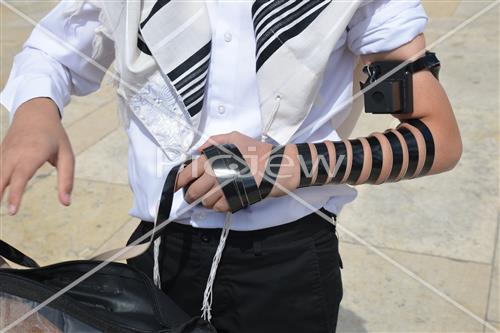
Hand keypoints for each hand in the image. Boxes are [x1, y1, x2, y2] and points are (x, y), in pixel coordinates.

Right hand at [1, 98, 74, 214]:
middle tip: (1, 214)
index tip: (12, 211)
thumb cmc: (55, 136)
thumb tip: (66, 203)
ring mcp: (5, 152)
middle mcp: (15, 154)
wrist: (35, 112)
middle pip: (2, 177)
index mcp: (33, 154)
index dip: (15, 194)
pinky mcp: (0, 153)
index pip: (21, 177)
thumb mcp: (67, 155)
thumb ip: (67, 179)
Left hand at [176, 131, 300, 211]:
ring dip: (205, 202)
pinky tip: (221, 201)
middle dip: (190, 196)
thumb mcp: (235, 137)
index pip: (187, 173)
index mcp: (212, 158)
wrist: (277, 167)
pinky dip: (217, 207)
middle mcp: (215, 174)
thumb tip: (198, 150)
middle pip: (193, 191)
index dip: (178, 182)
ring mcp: (224, 188)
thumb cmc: (257, 151)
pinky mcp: (234, 200)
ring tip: (209, 198)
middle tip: (192, 196)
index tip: (175, 187)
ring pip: (205, 202)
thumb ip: (214, 141)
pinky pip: (218, 208)